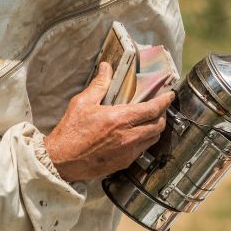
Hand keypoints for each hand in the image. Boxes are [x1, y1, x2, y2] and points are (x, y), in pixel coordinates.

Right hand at [44, 62, 173, 180]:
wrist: (61, 162)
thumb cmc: (70, 132)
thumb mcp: (82, 103)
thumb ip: (99, 84)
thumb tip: (106, 67)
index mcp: (119, 120)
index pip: (152, 110)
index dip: (164, 102)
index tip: (169, 95)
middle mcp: (128, 137)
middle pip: (158, 125)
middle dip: (162, 115)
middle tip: (159, 107)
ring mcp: (127, 152)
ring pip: (153, 139)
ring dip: (155, 128)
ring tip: (149, 120)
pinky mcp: (123, 163)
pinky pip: (142, 150)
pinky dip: (144, 141)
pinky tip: (136, 135)